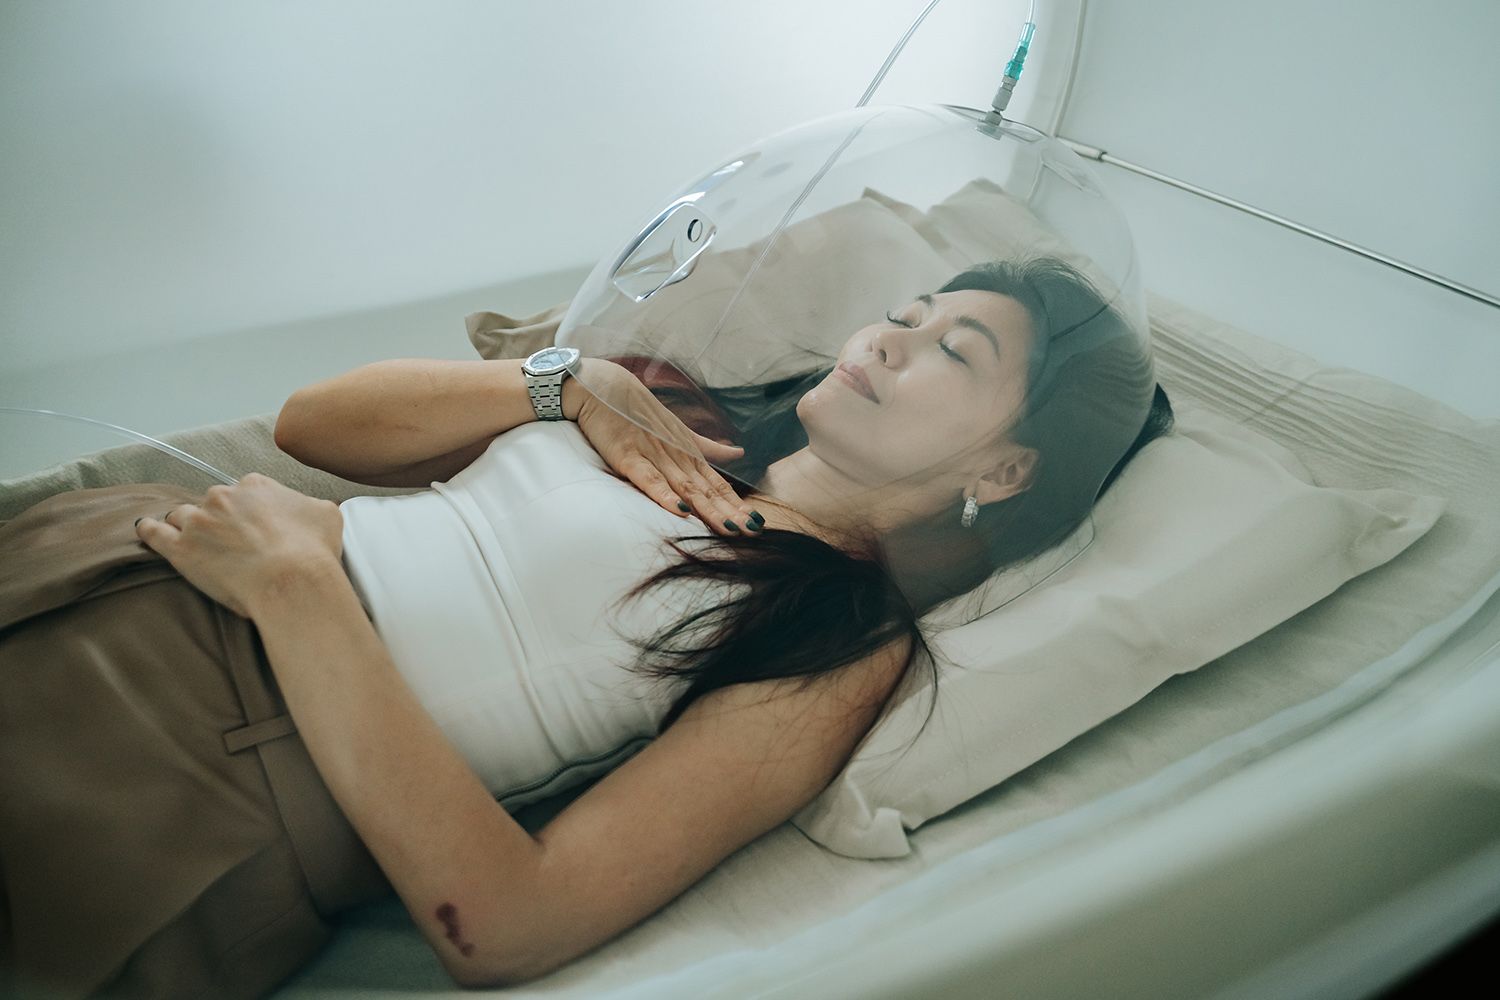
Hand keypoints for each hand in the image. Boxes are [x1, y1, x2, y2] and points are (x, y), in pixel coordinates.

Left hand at [134, 472, 345, 617]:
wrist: (292, 580)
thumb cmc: (313, 550)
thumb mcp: (327, 514)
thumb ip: (310, 504)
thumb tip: (311, 508)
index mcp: (256, 485)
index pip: (245, 491)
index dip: (249, 510)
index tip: (254, 526)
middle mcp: (223, 496)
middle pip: (213, 502)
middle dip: (219, 519)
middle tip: (231, 542)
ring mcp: (199, 521)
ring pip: (182, 515)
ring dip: (188, 526)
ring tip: (195, 542)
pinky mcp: (181, 549)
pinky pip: (154, 532)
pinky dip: (150, 530)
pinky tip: (147, 530)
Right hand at [568, 360, 764, 536]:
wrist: (604, 388)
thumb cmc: (640, 412)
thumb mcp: (680, 431)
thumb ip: (709, 447)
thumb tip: (739, 453)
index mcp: (688, 453)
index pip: (717, 484)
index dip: (737, 503)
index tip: (757, 522)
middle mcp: (676, 456)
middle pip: (706, 491)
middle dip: (730, 512)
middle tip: (752, 532)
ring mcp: (653, 456)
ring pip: (685, 488)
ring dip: (708, 509)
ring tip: (729, 528)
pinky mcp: (628, 457)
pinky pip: (649, 479)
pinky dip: (665, 495)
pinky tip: (681, 511)